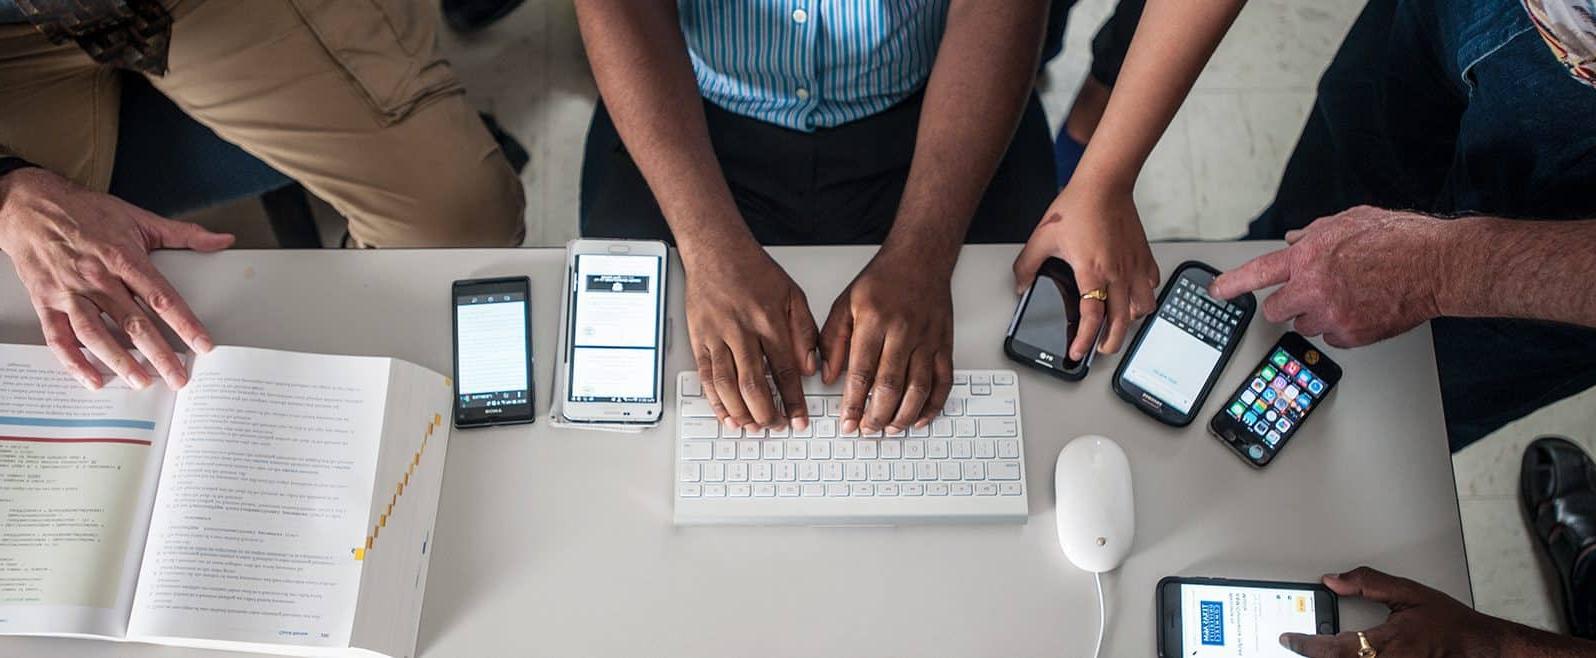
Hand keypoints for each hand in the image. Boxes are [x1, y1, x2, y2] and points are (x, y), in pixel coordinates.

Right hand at [0, 168, 232, 388]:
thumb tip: (221, 240)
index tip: (203, 345)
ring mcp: (69, 291)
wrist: (30, 205)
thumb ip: (183, 233)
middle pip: (133, 322)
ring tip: (142, 382)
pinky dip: (74, 361)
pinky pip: (59, 337)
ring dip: (119, 361)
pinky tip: (93, 379)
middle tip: (179, 378)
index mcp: (123, 257)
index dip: (185, 324)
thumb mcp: (138, 217)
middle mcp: (96, 277)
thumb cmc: (86, 211)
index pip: (161, 297)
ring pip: (96, 333)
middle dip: (159, 353)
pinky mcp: (45, 301)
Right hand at [684, 249, 818, 430]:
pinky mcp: (698, 339)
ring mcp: (717, 336)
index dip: (793, 400)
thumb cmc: (754, 271)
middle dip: (766, 413)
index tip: (800, 419)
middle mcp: (742, 330)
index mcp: (769, 321)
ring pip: (726, 384)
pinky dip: (715, 400)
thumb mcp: (792, 294)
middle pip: (753, 383)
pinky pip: (705, 376)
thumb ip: (804, 332)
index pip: (784, 370)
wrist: (715, 250)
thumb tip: (810, 367)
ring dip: (740, 411)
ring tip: (753, 426)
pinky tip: (726, 414)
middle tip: (776, 427)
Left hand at [820, 253, 952, 433]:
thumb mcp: (846, 303)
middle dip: (877, 415)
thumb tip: (828, 376)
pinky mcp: (944, 344)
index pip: (861, 372)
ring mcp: (927, 339)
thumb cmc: (882, 281)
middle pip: (890, 385)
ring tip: (889, 429)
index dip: (854, 403)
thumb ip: (832, 340)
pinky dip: (934, 404)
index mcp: (874, 321)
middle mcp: (903, 332)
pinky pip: (943, 381)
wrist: (920, 259)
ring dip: (904, 415)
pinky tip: (921, 417)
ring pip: (918, 388)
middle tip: (867, 431)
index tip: (847, 423)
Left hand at [1013, 184, 1157, 360]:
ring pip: (1142, 308)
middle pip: (1121, 322)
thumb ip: (1027, 266)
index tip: (1077, 352)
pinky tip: (1133, 296)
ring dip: (1130, 321)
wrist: (1104, 185)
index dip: (1084, 341)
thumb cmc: (1078, 206)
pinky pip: (1151, 287)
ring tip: (1117, 324)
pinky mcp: (1144, 256)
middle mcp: (1117, 273)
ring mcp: (1134, 266)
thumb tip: (1021, 285)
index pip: (1092, 318)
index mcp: (1092, 271)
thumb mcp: (1042, 237)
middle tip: (1099, 349)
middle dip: (1110, 343)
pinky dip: (1143, 297)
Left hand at [1210, 206, 1449, 347]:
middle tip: (1308, 294)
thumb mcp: (1349, 220)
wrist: (1437, 265)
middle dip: (1287, 303)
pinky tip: (1361, 310)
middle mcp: (1314, 287)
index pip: (1257, 272)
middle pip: (1276, 309)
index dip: (1231, 283)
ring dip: (1315, 315)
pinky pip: (1332, 338)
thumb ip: (1315, 233)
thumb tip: (1294, 240)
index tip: (1216, 291)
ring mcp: (1332, 314)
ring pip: (1304, 325)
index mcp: (1309, 255)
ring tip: (1346, 297)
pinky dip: (1341, 328)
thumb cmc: (1399, 239)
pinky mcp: (1351, 334)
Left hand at [1280, 567, 1518, 656]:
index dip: (1307, 645)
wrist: (1483, 648)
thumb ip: (1369, 583)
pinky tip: (1343, 655)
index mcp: (1390, 642)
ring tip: (1317, 649)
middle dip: (1314, 656)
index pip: (1335, 647)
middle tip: (1296, 645)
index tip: (1288, 639)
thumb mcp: (1410, 593)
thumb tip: (1333, 580)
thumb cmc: (1452, 624)